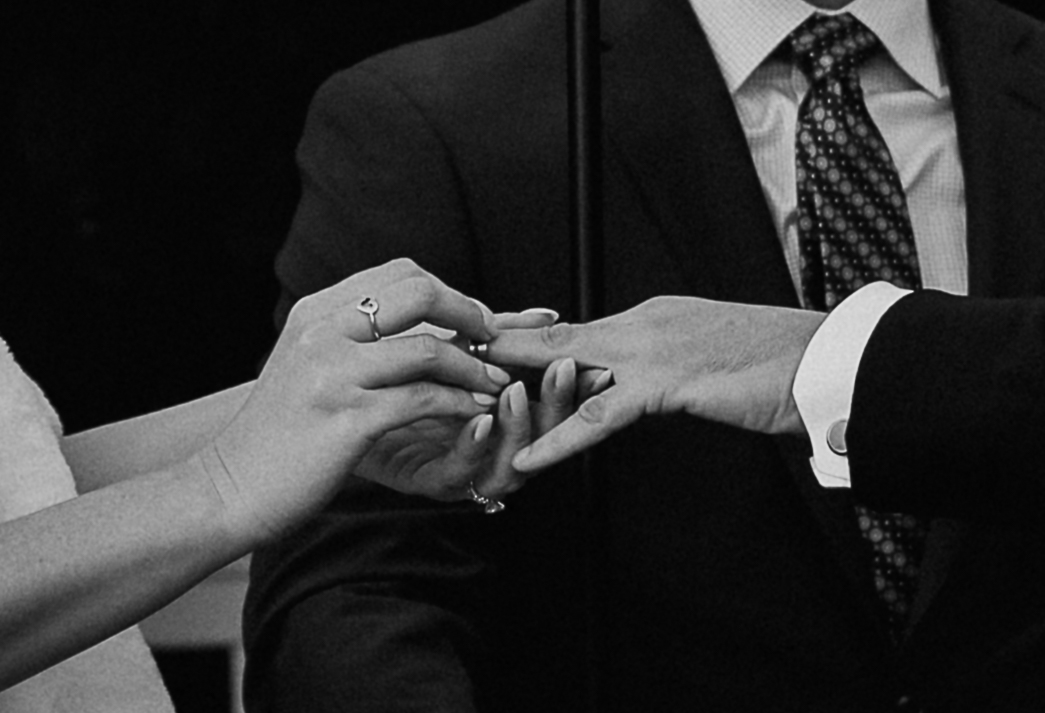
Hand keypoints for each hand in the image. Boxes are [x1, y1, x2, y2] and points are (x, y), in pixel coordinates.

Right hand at [202, 259, 510, 543]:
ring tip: (495, 382)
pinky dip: (459, 403)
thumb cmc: (279, 433)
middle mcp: (322, 332)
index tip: (473, 319)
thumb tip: (416, 324)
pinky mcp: (348, 419)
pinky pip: (423, 399)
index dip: (448, 292)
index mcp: (315, 312)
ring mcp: (333, 374)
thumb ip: (350, 337)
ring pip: (428, 349)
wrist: (229, 487)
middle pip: (419, 292)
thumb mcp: (307, 365)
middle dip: (469, 314)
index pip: (399, 274)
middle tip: (493, 340)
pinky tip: (475, 412)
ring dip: (474, 366)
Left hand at [354, 310, 582, 502]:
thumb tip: (544, 316)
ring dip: (519, 425)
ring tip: (516, 391)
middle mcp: (484, 446)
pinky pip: (458, 473)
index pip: (548, 405)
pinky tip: (478, 419)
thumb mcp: (445, 350)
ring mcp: (458, 465)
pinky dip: (474, 448)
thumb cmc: (383, 381)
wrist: (323, 418)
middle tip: (562, 370)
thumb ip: (492, 337)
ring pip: (509, 463)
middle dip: (558, 403)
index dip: (571, 386)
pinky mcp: (424, 479)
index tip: (582, 357)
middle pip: (540, 437)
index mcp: (496, 414)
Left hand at [487, 296, 825, 470]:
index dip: (527, 345)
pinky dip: (562, 437)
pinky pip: (604, 413)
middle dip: (503, 355)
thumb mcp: (706, 359)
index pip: (575, 334)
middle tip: (452, 364)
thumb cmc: (775, 365)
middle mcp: (643, 325)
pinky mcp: (671, 383)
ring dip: (518, 389)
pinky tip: (530, 456)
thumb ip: (663, 367)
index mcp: (650, 318)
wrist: (828, 362)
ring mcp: (655, 349)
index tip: (484, 351)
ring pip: (568, 369)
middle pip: (557, 342)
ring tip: (470, 402)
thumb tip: (634, 382)